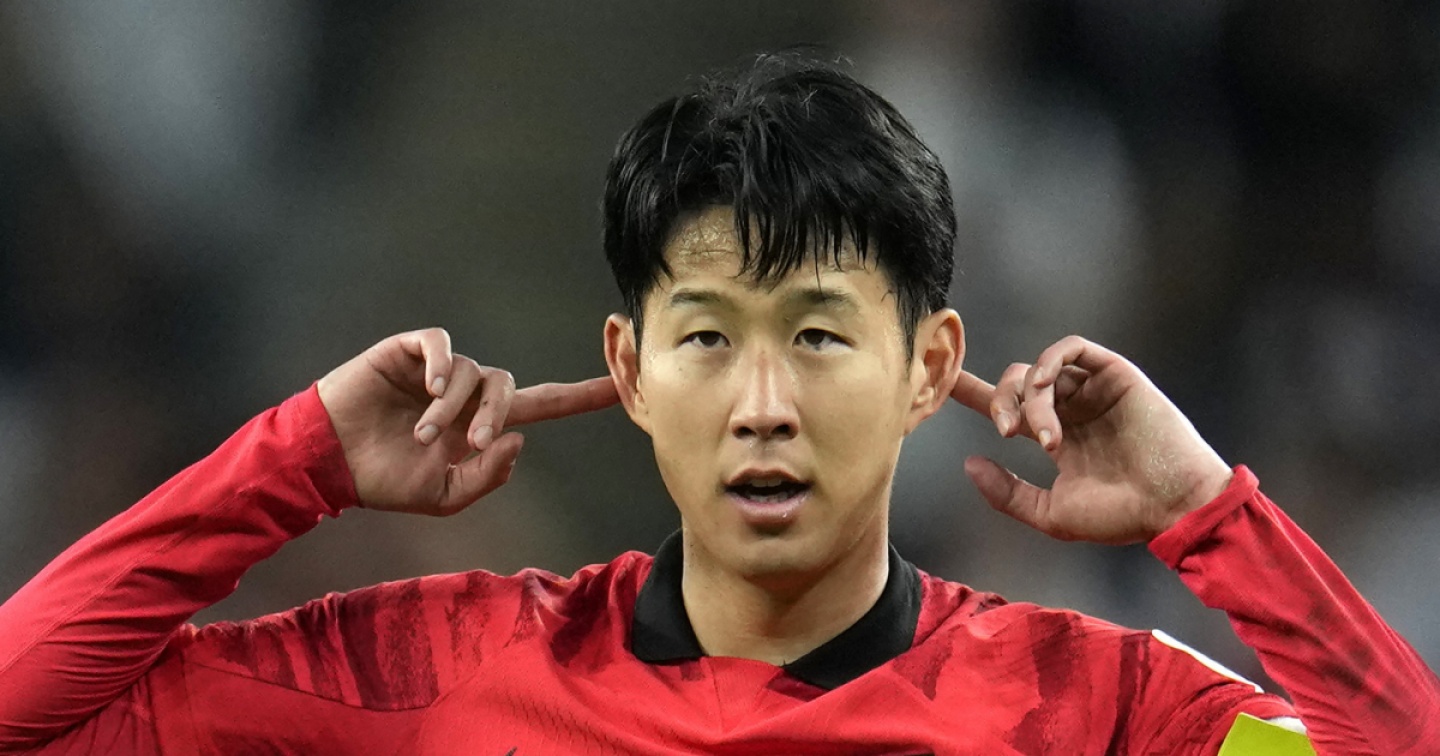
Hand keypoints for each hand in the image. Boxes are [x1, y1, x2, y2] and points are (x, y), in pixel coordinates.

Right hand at [316, 328, 618, 515]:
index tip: (619, 385)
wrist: (328, 465)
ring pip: (470, 369)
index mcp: (479, 423)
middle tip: (468, 443)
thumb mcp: (444, 495)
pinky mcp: (406, 353)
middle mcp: (465, 392)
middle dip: (494, 413)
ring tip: (421, 433)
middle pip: (507, 384)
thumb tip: (519, 439)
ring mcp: (435, 370)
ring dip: (452, 406)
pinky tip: (426, 388)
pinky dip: (439, 362)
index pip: (543, 404)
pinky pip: (438, 341)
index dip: (580, 396)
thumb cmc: (383, 479)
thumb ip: (487, 476)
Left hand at [950, 335, 1231, 543]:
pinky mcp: (1115, 375)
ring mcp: (1093, 390)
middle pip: (1016, 383)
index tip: (942, 385)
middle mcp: (1073, 409)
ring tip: (1042, 434)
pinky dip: (1050, 362)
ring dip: (1029, 397)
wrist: (1172, 506)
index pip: (1009, 407)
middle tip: (1007, 433)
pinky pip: (1073, 349)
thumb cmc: (1121, 516)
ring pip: (1040, 370)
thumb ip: (1008, 493)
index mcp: (1057, 436)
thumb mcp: (1051, 513)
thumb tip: (969, 465)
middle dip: (1000, 401)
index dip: (974, 394)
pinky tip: (1045, 387)